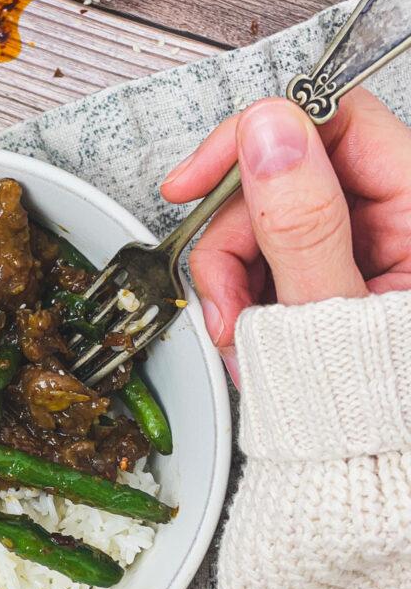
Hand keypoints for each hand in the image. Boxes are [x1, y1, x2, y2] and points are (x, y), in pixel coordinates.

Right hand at [161, 88, 410, 382]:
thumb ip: (303, 222)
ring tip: (235, 329)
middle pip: (283, 173)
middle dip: (232, 236)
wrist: (371, 466)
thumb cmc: (381, 406)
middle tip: (220, 293)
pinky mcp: (329, 261)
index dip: (255, 136)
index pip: (333, 122)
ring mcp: (360, 239)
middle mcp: (395, 213)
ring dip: (229, 270)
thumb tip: (269, 133)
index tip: (197, 179)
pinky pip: (264, 249)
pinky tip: (245, 326)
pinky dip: (241, 286)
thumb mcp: (335, 316)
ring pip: (262, 214)